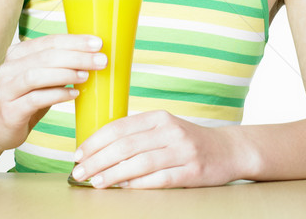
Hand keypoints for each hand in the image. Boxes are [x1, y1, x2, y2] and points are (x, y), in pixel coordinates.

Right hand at [0, 34, 106, 152]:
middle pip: (46, 56)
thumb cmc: (26, 98)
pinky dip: (57, 94)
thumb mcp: (41, 78)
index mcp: (18, 53)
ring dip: (66, 73)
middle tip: (101, 60)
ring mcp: (6, 89)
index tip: (98, 43)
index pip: (50, 41)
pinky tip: (73, 94)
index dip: (75, 41)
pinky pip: (36, 99)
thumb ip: (59, 65)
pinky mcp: (9, 110)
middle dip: (77, 56)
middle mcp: (9, 67)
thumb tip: (93, 55)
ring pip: (38, 75)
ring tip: (87, 76)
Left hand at [71, 110, 240, 188]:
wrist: (227, 150)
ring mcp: (182, 151)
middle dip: (97, 159)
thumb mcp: (163, 129)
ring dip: (112, 174)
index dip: (95, 141)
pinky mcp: (191, 171)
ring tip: (94, 182)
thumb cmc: (187, 140)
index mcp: (158, 117)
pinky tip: (123, 189)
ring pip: (139, 162)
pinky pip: (159, 179)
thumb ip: (137, 135)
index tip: (78, 154)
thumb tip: (100, 150)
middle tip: (78, 172)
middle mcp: (170, 130)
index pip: (119, 127)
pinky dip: (138, 184)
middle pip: (125, 145)